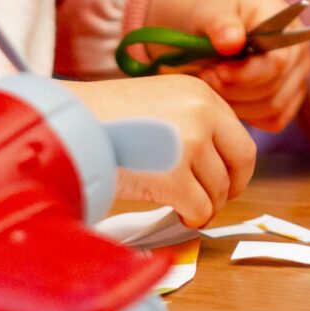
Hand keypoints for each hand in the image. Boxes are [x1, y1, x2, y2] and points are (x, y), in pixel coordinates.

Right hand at [65, 73, 257, 225]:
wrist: (67, 125)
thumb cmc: (103, 118)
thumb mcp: (159, 103)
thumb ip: (190, 123)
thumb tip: (216, 163)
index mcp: (200, 93)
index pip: (239, 136)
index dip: (234, 166)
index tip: (223, 180)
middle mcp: (201, 113)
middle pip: (242, 162)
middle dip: (230, 188)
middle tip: (211, 200)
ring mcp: (190, 143)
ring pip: (219, 190)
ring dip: (203, 204)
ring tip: (179, 204)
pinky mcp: (174, 176)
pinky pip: (200, 208)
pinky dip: (192, 217)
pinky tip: (176, 213)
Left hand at [140, 0, 309, 133]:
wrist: (215, 29)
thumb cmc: (215, 16)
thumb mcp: (211, 10)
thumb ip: (220, 23)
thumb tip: (232, 42)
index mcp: (286, 24)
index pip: (278, 60)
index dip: (246, 74)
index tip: (216, 71)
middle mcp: (299, 51)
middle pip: (274, 87)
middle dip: (235, 89)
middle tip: (207, 77)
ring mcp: (298, 76)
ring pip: (273, 107)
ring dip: (238, 103)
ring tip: (213, 85)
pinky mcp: (290, 98)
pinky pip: (274, 120)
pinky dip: (248, 116)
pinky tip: (229, 98)